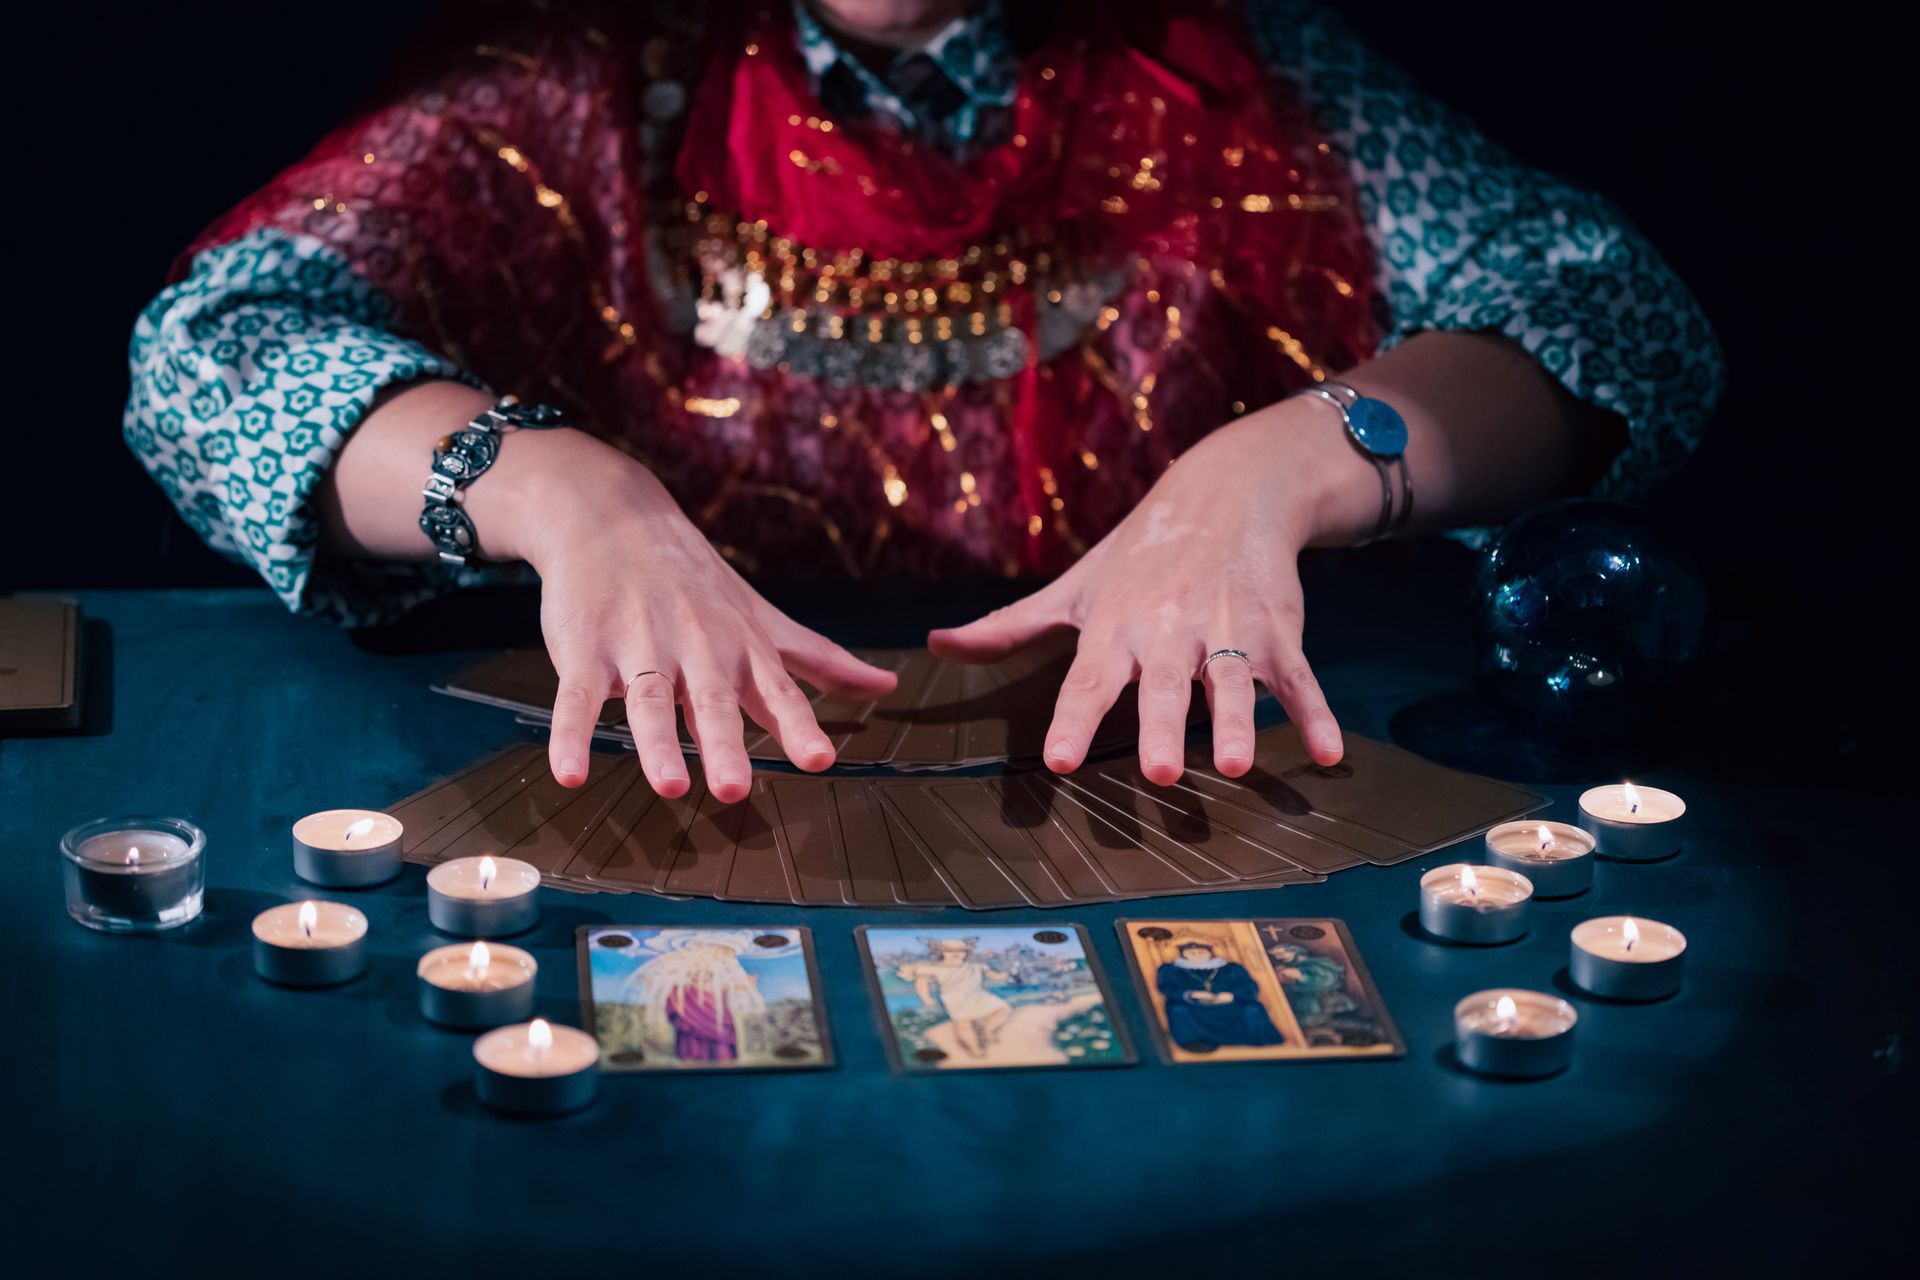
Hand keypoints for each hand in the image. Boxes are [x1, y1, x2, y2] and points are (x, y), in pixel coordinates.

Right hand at [493, 430, 896, 801]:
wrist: (612, 516)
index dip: (799, 726)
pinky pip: (578, 698)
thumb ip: (820, 660)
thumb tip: (886, 685)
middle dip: (725, 744)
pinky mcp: (586, 652)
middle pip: (712, 701)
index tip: (820, 760)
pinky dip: (572, 735)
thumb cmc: (697, 582)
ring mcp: (639, 648)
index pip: (776, 692)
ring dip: (658, 744)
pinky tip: (569, 773)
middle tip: (736, 790)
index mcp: (741, 647)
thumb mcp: (763, 619)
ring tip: (670, 786)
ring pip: (650, 702)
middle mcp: (695, 648)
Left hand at [929, 401, 1362, 783]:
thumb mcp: (1074, 587)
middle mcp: (1170, 630)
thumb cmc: (1139, 553)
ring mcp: (1227, 632)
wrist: (1228, 491)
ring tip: (1231, 765)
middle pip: (1163, 686)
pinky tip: (1328, 753)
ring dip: (1235, 723)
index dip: (1073, 720)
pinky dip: (1316, 714)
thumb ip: (1008, 627)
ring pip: (1231, 683)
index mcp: (1115, 626)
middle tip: (1156, 771)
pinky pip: (1298, 678)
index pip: (1088, 680)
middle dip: (1160, 725)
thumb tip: (937, 645)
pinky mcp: (1277, 633)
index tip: (1060, 761)